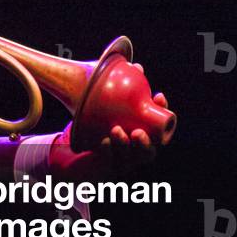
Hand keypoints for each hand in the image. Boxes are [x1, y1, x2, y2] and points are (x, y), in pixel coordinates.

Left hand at [49, 87, 169, 181]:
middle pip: (149, 152)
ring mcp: (121, 164)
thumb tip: (135, 66)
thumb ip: (120, 88)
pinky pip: (108, 164)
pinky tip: (103, 142)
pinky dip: (107, 152)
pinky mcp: (104, 170)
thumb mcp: (107, 105)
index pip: (159, 128)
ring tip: (116, 131)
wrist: (74, 151)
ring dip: (125, 146)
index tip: (158, 97)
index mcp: (140, 137)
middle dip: (146, 142)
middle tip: (137, 131)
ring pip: (130, 160)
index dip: (162, 113)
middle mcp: (135, 154)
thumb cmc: (97, 126)